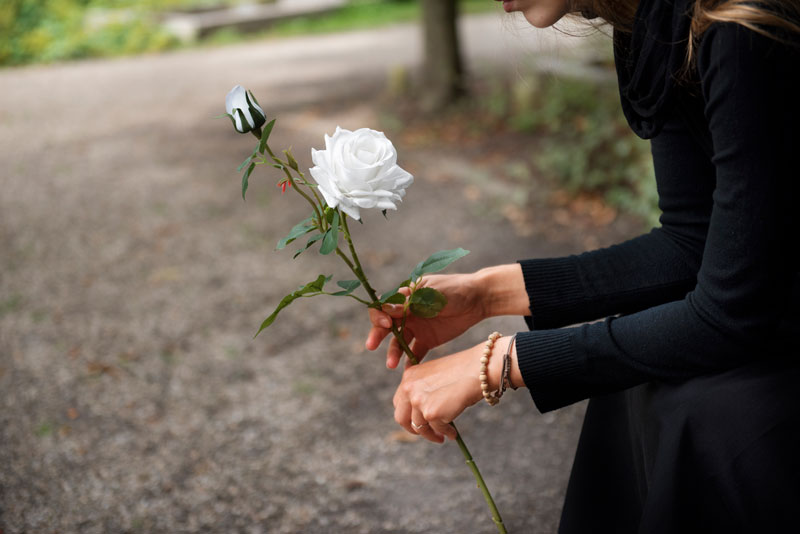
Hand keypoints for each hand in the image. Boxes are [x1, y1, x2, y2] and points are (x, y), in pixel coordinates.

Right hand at [366, 273, 486, 368]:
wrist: (478, 300)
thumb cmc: (453, 290)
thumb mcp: (431, 294)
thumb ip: (410, 303)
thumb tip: (386, 309)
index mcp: (404, 297)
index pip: (383, 306)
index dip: (379, 315)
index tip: (386, 323)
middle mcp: (406, 313)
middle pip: (385, 326)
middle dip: (377, 335)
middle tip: (372, 346)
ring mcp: (417, 327)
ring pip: (398, 342)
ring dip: (393, 352)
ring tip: (391, 365)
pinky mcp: (427, 340)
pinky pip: (414, 353)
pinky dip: (409, 362)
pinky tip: (407, 371)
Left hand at [393, 336, 517, 442]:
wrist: (479, 369)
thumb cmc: (463, 371)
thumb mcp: (435, 376)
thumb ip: (423, 389)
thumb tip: (422, 412)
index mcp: (409, 375)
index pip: (400, 401)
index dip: (409, 414)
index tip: (419, 421)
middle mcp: (409, 387)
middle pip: (401, 417)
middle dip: (413, 429)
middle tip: (427, 433)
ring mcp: (418, 400)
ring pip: (418, 427)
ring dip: (430, 434)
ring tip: (442, 436)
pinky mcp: (431, 413)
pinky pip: (437, 429)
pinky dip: (445, 433)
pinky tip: (453, 433)